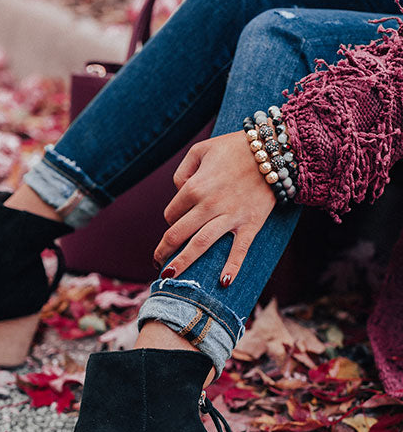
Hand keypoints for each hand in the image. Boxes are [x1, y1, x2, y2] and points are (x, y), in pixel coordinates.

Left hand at [153, 131, 275, 284]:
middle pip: (177, 234)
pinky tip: (223, 282)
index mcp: (193, 187)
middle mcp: (208, 205)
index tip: (177, 224)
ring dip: (182, 263)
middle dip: (163, 251)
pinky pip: (239, 250)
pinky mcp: (250, 224)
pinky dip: (232, 267)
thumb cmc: (234, 148)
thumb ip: (182, 171)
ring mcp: (229, 217)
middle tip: (157, 263)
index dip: (171, 220)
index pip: (171, 214)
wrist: (273, 150)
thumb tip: (178, 192)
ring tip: (170, 277)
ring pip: (199, 245)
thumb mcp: (201, 150)